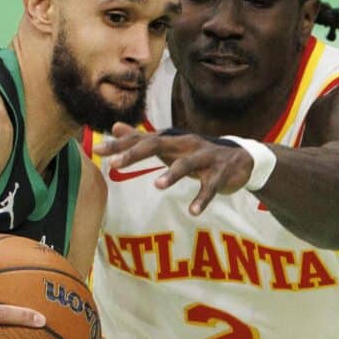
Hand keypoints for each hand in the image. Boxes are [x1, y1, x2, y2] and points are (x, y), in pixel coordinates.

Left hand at [95, 122, 253, 214]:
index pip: (141, 140)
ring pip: (187, 164)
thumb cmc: (198, 154)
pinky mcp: (221, 173)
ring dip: (173, 174)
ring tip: (157, 185)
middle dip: (135, 154)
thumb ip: (142, 139)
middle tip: (114, 164)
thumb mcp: (170, 146)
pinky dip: (202, 199)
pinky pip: (211, 186)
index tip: (97, 150)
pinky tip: (193, 211)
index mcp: (171, 141)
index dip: (119, 145)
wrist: (241, 159)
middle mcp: (185, 145)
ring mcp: (205, 158)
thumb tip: (115, 127)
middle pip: (158, 145)